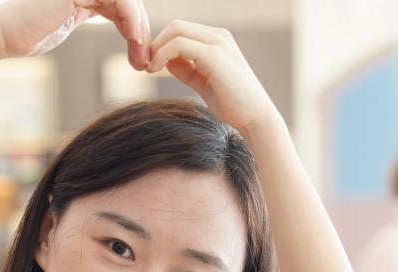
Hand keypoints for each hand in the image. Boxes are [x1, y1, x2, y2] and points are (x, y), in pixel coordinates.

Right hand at [0, 0, 149, 67]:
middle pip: (128, 3)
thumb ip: (79, 21)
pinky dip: (131, 17)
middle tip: (144, 59)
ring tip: (140, 53)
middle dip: (141, 30)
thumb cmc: (25, 36)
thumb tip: (98, 33)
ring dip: (139, 28)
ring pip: (127, 0)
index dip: (134, 30)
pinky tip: (134, 38)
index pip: (121, 8)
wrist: (3, 34)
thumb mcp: (61, 28)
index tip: (139, 57)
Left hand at [146, 21, 280, 137]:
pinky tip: (154, 69)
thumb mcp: (203, 82)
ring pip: (175, 30)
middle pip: (175, 26)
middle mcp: (218, 36)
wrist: (255, 119)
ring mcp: (218, 43)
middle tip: (142, 64)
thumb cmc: (232, 104)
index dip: (160, 44)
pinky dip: (162, 54)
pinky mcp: (214, 55)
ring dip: (155, 47)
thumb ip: (186, 69)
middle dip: (155, 43)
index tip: (148, 64)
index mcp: (217, 41)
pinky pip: (179, 44)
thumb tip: (164, 61)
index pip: (180, 30)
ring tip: (147, 68)